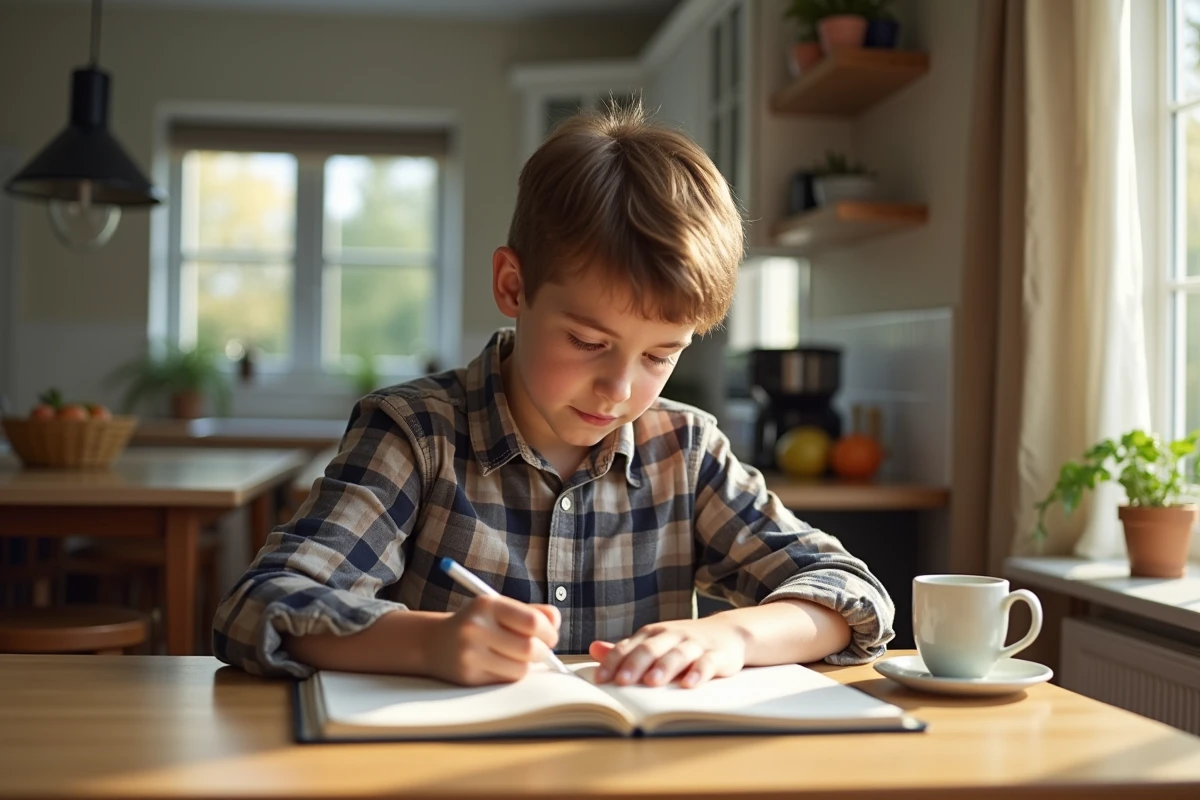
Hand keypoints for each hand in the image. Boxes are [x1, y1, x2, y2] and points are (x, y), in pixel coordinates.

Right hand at [425, 596, 560, 685]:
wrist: (434, 642)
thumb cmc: (477, 623)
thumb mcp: (499, 608)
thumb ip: (531, 612)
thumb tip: (556, 622)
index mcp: (487, 605)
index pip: (532, 621)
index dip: (549, 632)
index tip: (550, 636)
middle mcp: (476, 628)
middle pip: (529, 648)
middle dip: (543, 652)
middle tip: (541, 650)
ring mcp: (470, 654)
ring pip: (521, 669)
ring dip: (528, 665)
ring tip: (521, 658)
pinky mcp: (468, 676)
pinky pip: (506, 680)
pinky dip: (512, 674)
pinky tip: (504, 665)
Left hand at [589, 617, 746, 688]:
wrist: (728, 632)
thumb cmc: (684, 641)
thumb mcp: (654, 642)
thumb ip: (627, 649)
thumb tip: (593, 649)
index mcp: (652, 634)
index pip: (628, 647)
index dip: (613, 662)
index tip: (600, 679)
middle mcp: (671, 636)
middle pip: (650, 649)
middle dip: (635, 665)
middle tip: (622, 681)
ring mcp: (694, 645)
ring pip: (677, 654)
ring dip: (664, 667)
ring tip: (652, 682)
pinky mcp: (717, 655)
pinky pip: (707, 663)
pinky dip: (699, 672)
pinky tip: (690, 684)